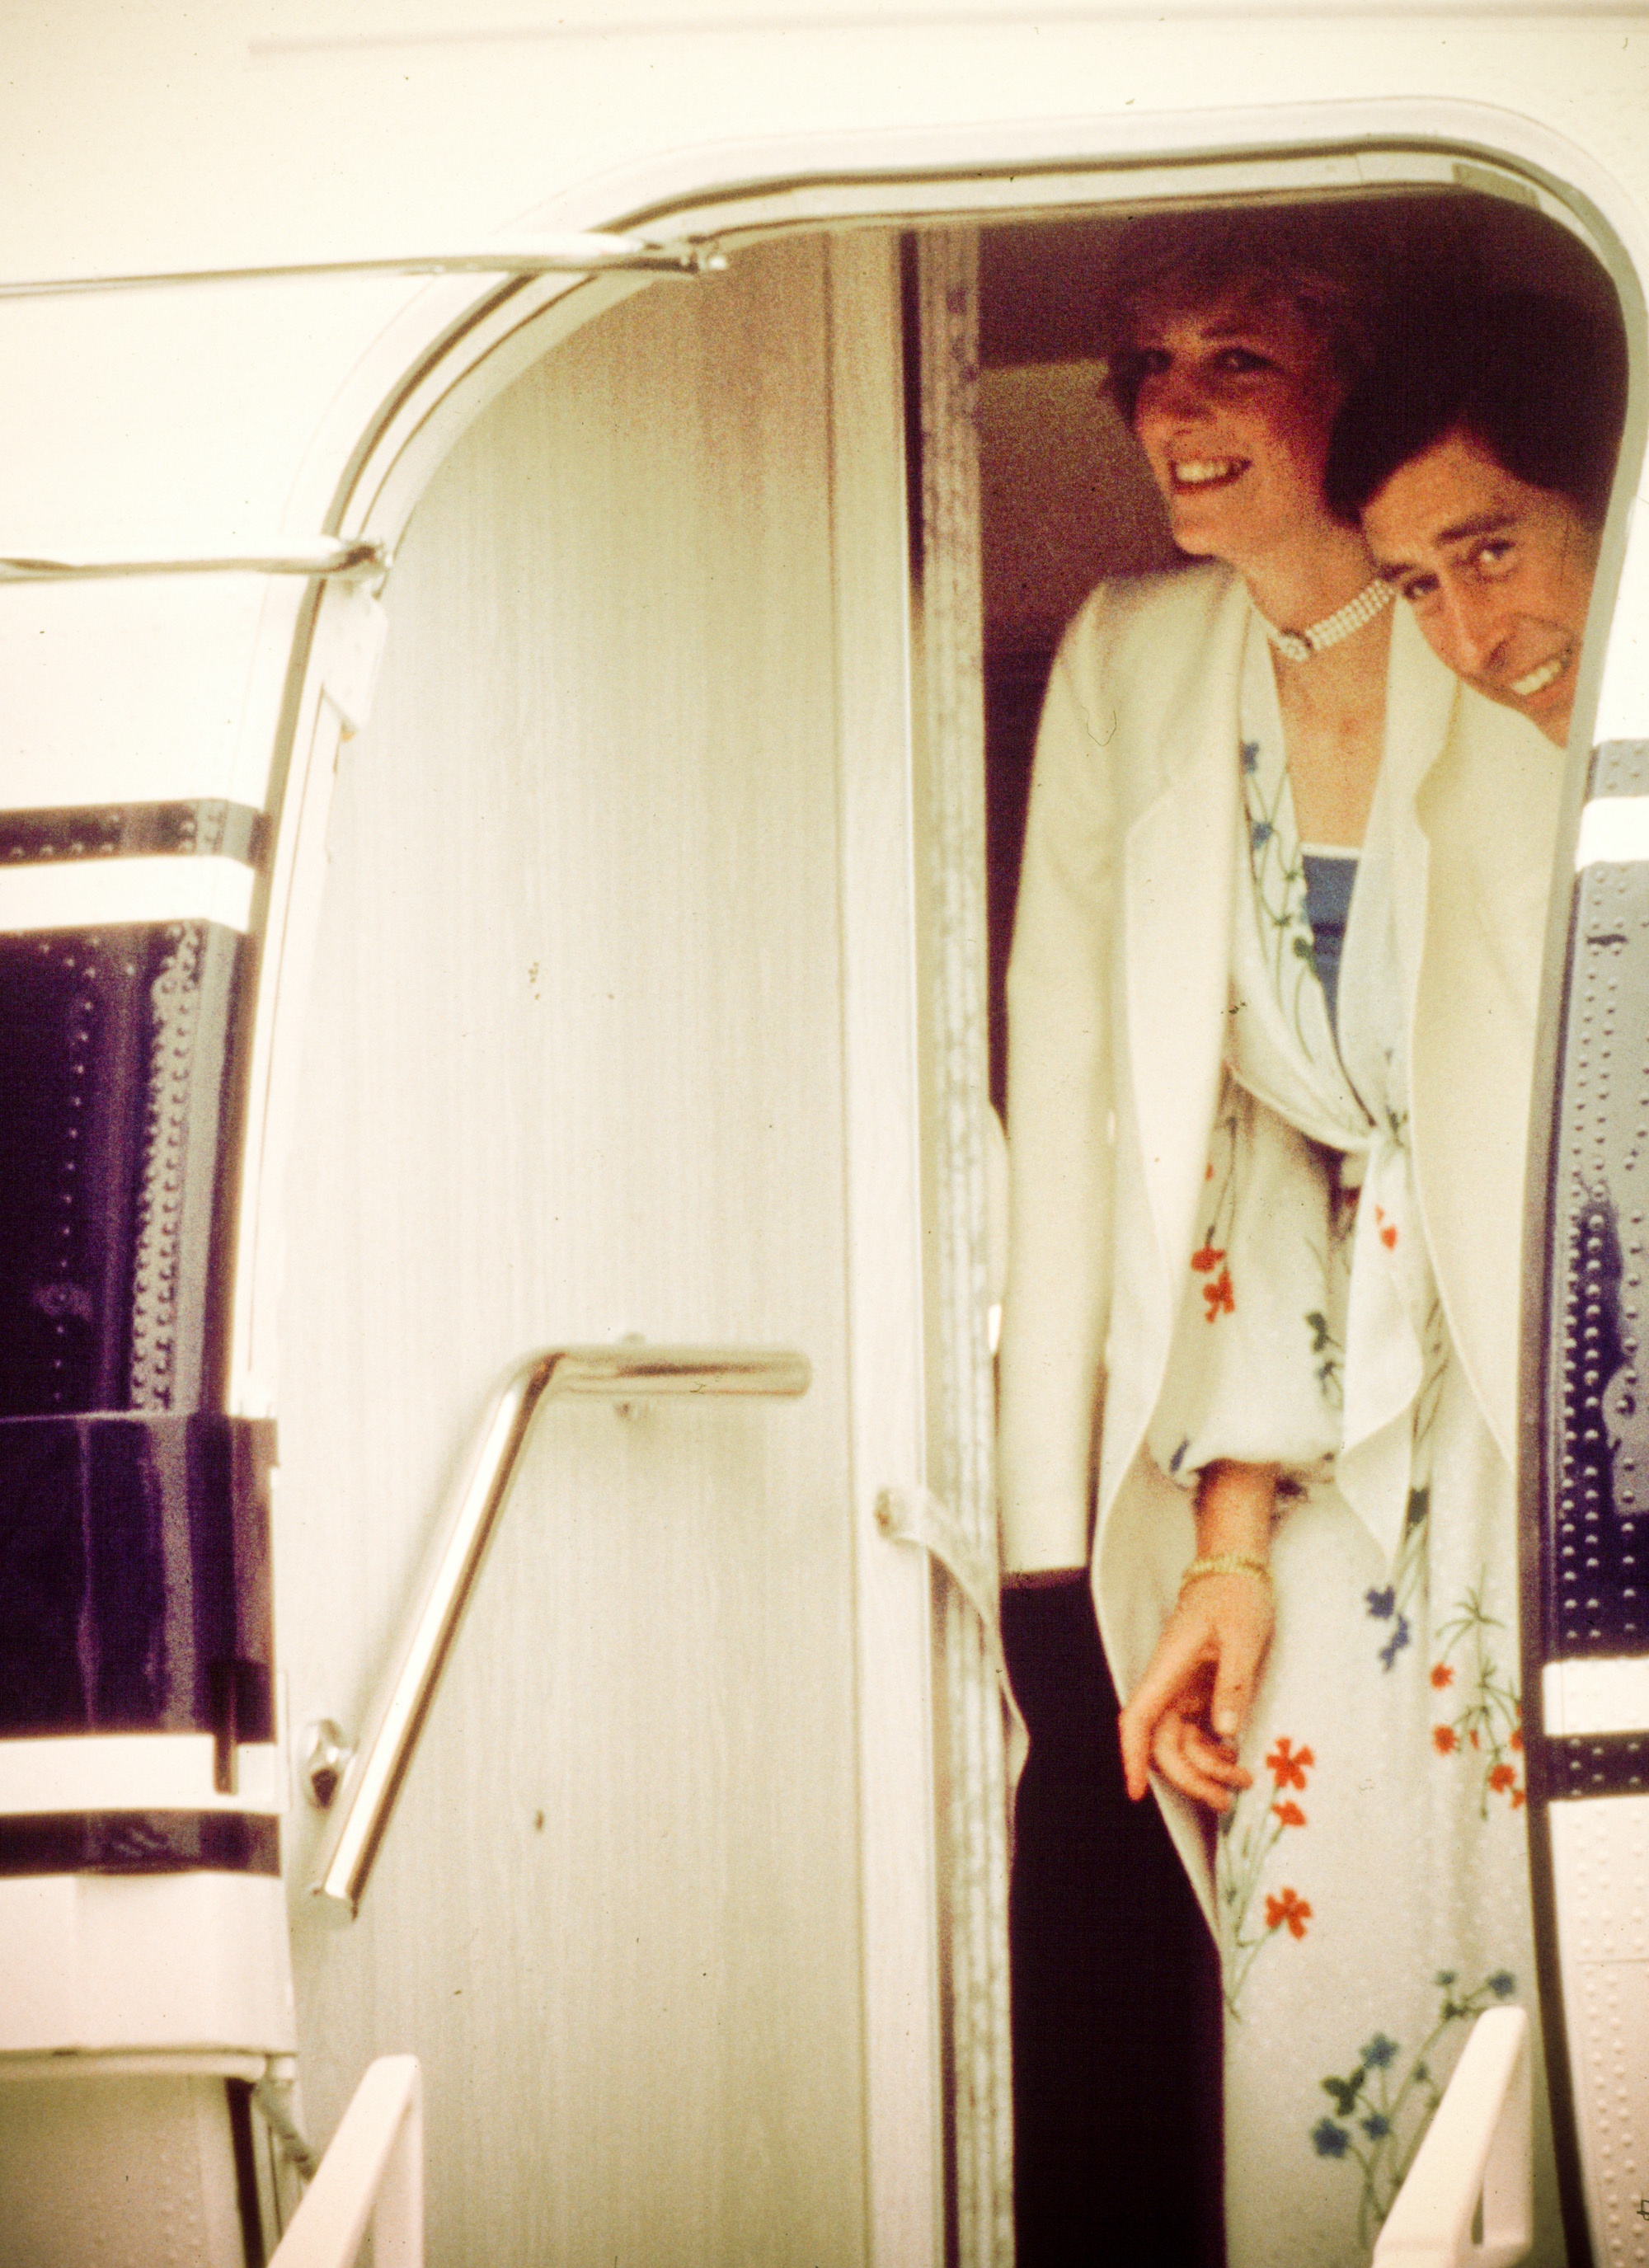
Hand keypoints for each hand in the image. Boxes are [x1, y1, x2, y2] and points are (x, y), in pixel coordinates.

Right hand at [1117, 1572, 1273, 1811]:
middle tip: (1225, 1801)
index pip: (1138, 1718)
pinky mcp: (1197, 1693)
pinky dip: (1213, 1752)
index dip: (1132, 1756)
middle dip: (1189, 1778)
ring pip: (1179, 1743)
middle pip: (1162, 1743)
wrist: (1236, 1572)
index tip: (1136, 1791)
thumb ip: (1233, 1685)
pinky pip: (1196, 1733)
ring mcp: (1182, 1690)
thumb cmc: (1235, 1597)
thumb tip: (1225, 1733)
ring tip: (1241, 1783)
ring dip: (1205, 1770)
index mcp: (1169, 1668)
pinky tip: (1234, 1758)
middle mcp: (1169, 1684)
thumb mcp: (1243, 1639)